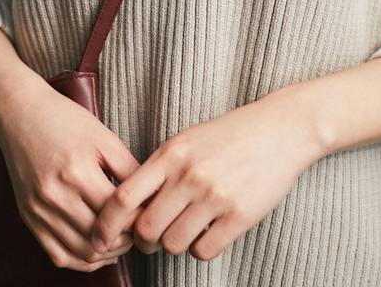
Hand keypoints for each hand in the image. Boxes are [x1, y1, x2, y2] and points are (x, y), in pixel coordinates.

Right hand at [0, 76, 141, 271]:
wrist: (20, 114)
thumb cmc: (65, 121)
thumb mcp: (104, 138)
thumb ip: (130, 170)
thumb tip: (153, 200)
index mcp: (77, 172)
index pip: (118, 216)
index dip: (139, 222)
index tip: (149, 217)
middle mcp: (55, 195)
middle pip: (101, 239)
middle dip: (126, 241)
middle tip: (138, 232)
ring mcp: (39, 209)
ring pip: (82, 253)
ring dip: (107, 254)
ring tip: (120, 241)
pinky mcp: (29, 217)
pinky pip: (58, 255)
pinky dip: (81, 260)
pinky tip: (96, 248)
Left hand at [90, 95, 321, 263]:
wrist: (280, 129)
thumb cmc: (227, 137)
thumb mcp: (185, 143)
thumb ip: (157, 171)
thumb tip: (126, 208)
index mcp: (169, 155)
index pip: (123, 197)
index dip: (106, 224)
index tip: (101, 238)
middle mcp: (188, 176)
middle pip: (145, 229)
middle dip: (143, 242)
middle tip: (151, 239)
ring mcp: (214, 196)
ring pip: (173, 244)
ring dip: (174, 244)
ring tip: (185, 230)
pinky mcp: (240, 215)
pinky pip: (204, 251)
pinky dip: (201, 249)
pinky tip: (209, 233)